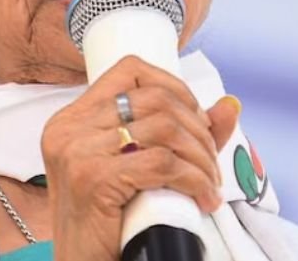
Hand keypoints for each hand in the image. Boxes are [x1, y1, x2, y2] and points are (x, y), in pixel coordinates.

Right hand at [41, 55, 241, 260]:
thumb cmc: (106, 226)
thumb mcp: (137, 172)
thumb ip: (180, 138)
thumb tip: (229, 106)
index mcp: (72, 120)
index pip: (129, 71)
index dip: (174, 87)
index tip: (196, 120)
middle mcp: (68, 129)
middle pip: (155, 99)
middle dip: (198, 130)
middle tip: (210, 163)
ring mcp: (76, 152)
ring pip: (164, 128)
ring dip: (200, 158)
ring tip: (208, 183)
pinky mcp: (93, 178)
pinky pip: (163, 164)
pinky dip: (194, 180)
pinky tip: (202, 199)